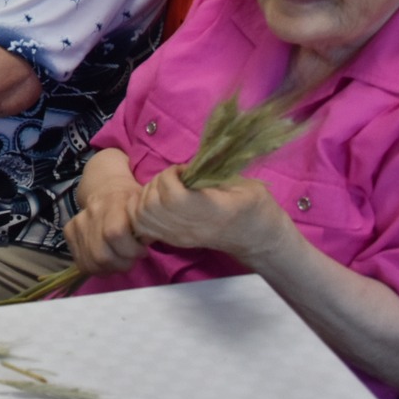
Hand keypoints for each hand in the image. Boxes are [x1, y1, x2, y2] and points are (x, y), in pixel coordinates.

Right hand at [66, 182, 149, 275]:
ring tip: (120, 261)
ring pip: (91, 262)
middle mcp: (91, 212)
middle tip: (131, 259)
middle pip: (102, 255)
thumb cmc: (131, 203)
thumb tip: (146, 243)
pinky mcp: (69, 232)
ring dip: (110, 268)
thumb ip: (148, 226)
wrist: (106, 189)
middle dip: (122, 264)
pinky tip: (108, 261)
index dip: (131, 250)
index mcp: (114, 203)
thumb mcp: (144, 209)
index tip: (142, 251)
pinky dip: (98, 269)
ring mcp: (78, 223)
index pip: (115, 233)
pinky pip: (82, 263)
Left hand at [133, 168, 292, 265]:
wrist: (258, 236)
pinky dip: (141, 210)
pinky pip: (142, 227)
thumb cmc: (253, 205)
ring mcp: (179, 237)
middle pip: (151, 206)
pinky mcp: (173, 240)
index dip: (171, 176)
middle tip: (173, 177)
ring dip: (147, 195)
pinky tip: (158, 201)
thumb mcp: (242, 183)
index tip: (184, 169)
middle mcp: (190, 228)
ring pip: (142, 216)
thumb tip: (195, 157)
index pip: (173, 198)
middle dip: (156, 183)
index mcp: (210, 212)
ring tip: (165, 188)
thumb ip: (216, 171)